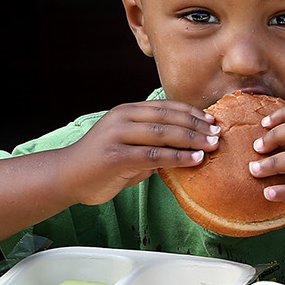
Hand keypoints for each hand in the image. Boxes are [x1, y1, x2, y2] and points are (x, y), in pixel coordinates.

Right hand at [63, 101, 217, 204]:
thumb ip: (154, 144)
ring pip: (162, 134)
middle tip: (218, 134)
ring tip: (212, 146)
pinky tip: (195, 160)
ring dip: (192, 139)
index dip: (191, 112)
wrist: (66, 177)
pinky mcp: (115, 156)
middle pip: (168, 118)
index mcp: (127, 112)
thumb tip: (190, 146)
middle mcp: (122, 119)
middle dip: (196, 125)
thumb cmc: (102, 164)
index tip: (212, 120)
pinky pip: (153, 155)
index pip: (166, 107)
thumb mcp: (130, 147)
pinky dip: (177, 157)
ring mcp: (116, 136)